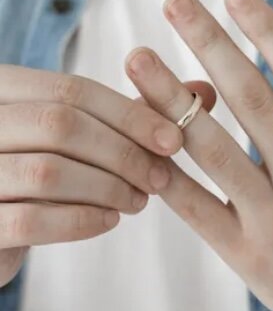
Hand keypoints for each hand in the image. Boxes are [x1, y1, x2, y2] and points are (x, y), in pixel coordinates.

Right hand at [0, 65, 188, 285]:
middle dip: (125, 153)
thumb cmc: (37, 174)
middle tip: (162, 178)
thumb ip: (131, 114)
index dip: (132, 115)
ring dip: (108, 188)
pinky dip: (80, 220)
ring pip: (47, 171)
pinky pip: (30, 220)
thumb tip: (204, 92)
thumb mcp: (75, 137)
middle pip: (62, 125)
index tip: (176, 141)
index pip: (73, 90)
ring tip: (138, 201)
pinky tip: (108, 220)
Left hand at [125, 0, 272, 310]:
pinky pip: (196, 208)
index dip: (268, 31)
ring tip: (135, 56)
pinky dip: (164, 171)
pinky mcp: (247, 259)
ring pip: (211, 150)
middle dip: (208, 44)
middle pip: (251, 101)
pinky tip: (137, 133)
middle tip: (175, 0)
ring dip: (168, 98)